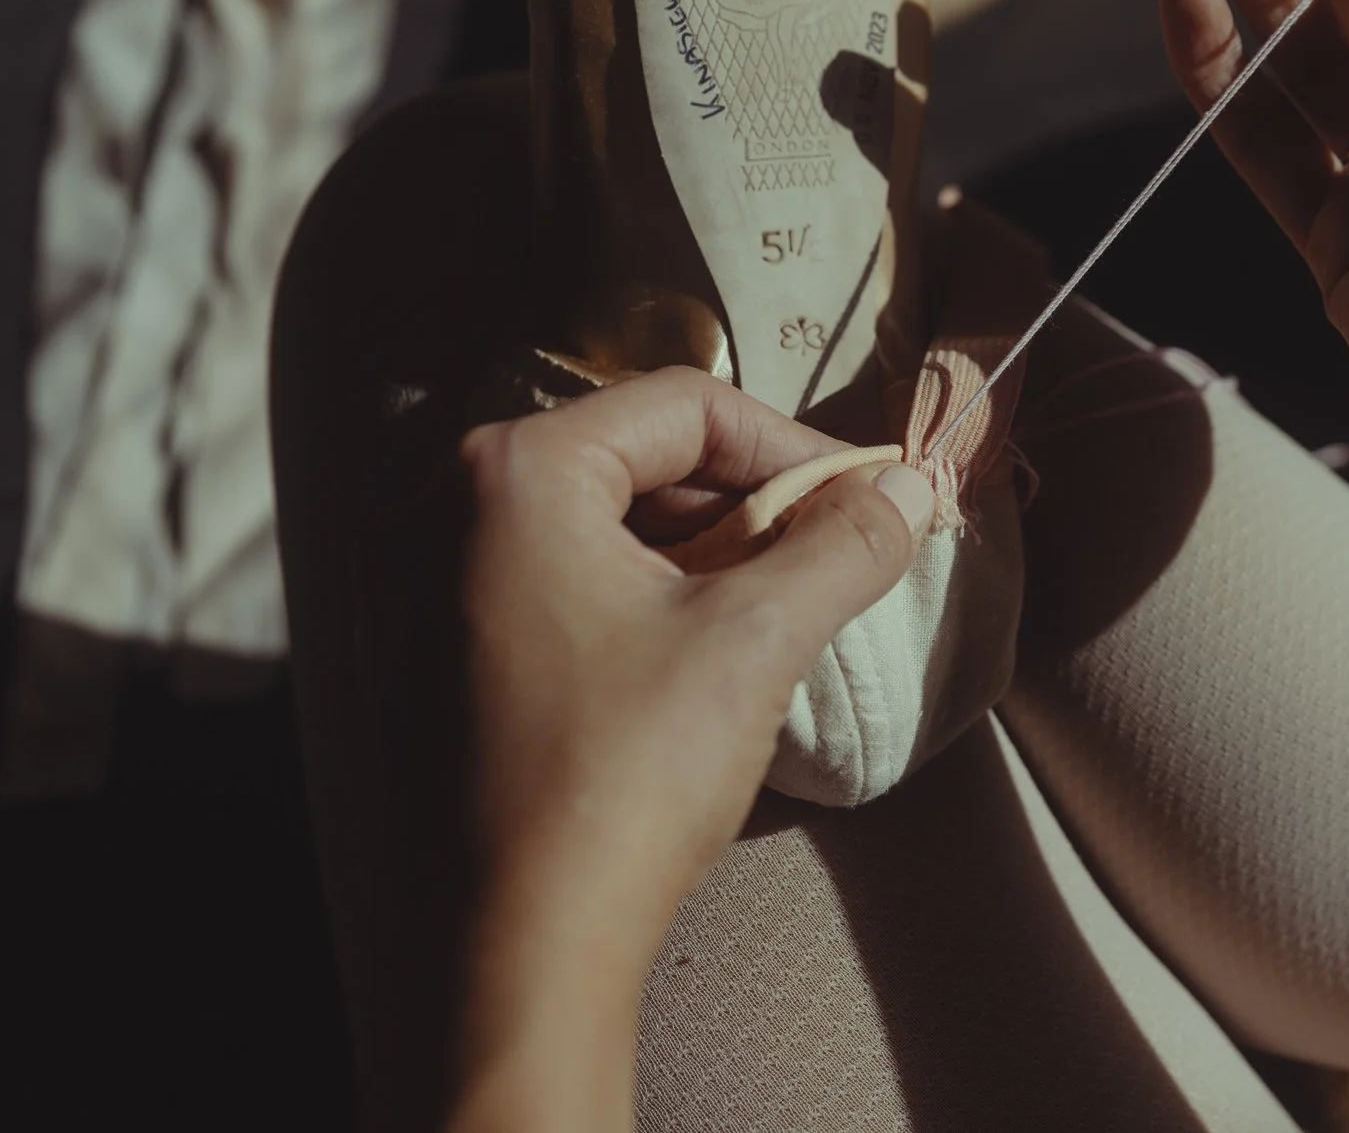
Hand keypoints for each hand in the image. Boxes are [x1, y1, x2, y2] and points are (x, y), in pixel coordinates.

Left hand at [453, 365, 932, 935]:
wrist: (521, 944)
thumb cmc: (625, 773)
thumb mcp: (757, 640)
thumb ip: (843, 546)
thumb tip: (911, 488)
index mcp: (516, 473)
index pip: (686, 404)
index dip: (794, 445)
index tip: (866, 502)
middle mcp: (454, 509)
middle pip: (643, 458)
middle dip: (752, 503)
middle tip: (833, 559)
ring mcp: (437, 588)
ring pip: (610, 526)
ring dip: (710, 555)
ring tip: (784, 614)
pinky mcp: (446, 659)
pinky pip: (569, 586)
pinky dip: (651, 600)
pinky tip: (709, 661)